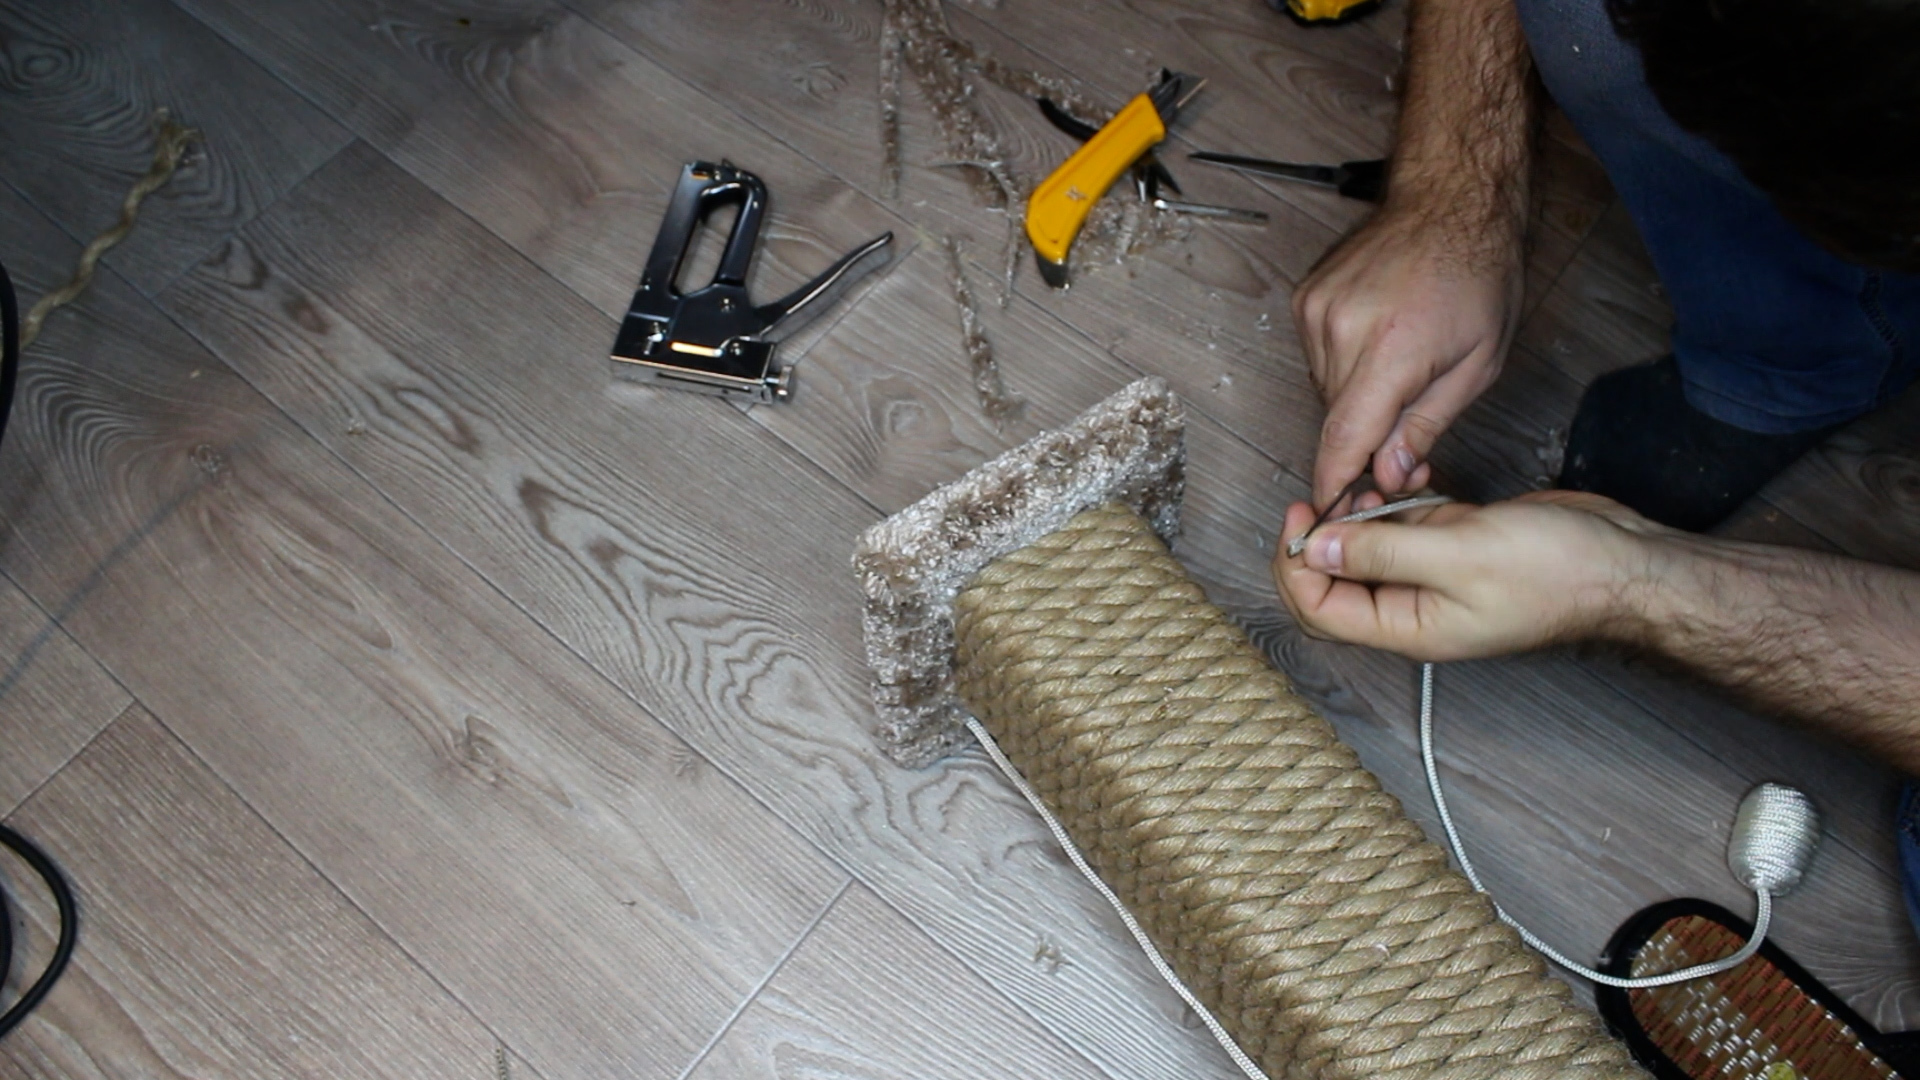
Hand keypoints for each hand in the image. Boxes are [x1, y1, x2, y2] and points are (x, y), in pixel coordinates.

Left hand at [1272, 491, 1669, 660]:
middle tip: (1324, 498)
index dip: (1296, 568)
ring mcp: (1435, 577)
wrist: (1623, 562)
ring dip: (1358, 517)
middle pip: (1335, 584)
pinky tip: (1407, 481)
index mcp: (1408, 628)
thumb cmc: (1555, 572)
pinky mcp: (1456, 546)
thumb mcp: (1457, 555)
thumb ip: (1380, 551)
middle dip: (1320, 541)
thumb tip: (1312, 548)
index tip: (1301, 517)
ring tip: (1371, 486)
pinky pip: (1405, 528)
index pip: (1320, 611)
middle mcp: (1414, 608)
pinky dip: (1395, 505)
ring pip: (1369, 551)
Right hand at [1291, 202, 1524, 506]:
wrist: (1449, 199)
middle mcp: (1342, 328)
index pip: (1344, 439)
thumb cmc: (1477, 273)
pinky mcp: (1305, 298)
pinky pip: (1317, 357)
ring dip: (1356, 397)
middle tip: (1402, 437)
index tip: (1329, 517)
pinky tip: (1380, 338)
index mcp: (1391, 349)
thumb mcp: (1477, 364)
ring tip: (1400, 364)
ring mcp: (1317, 310)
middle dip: (1365, 439)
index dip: (1334, 485)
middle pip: (1336, 419)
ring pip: (1326, 390)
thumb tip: (1389, 476)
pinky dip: (1344, 364)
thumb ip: (1426, 426)